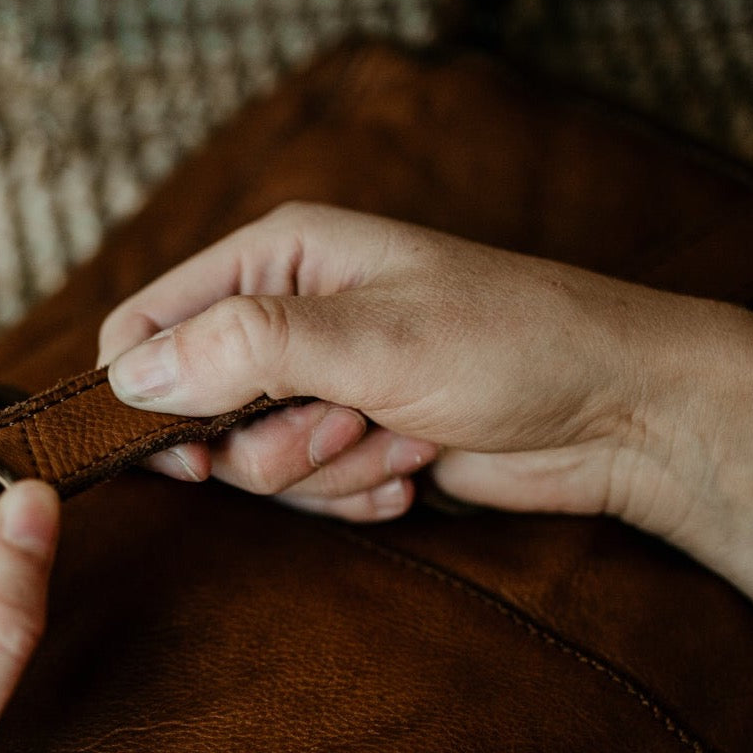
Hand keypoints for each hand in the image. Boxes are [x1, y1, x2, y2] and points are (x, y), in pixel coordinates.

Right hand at [100, 202, 752, 687]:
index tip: (190, 455)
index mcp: (279, 259)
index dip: (146, 393)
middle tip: (346, 421)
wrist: (619, 412)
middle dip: (272, 441)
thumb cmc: (510, 343)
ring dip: (329, 470)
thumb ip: (243, 349)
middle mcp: (290, 317)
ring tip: (402, 435)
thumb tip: (133, 376)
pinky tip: (416, 468)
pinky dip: (358, 493)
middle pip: (198, 410)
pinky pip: (309, 493)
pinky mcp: (355, 441)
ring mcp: (323, 384)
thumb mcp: (370, 337)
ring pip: (256, 463)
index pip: (149, 323)